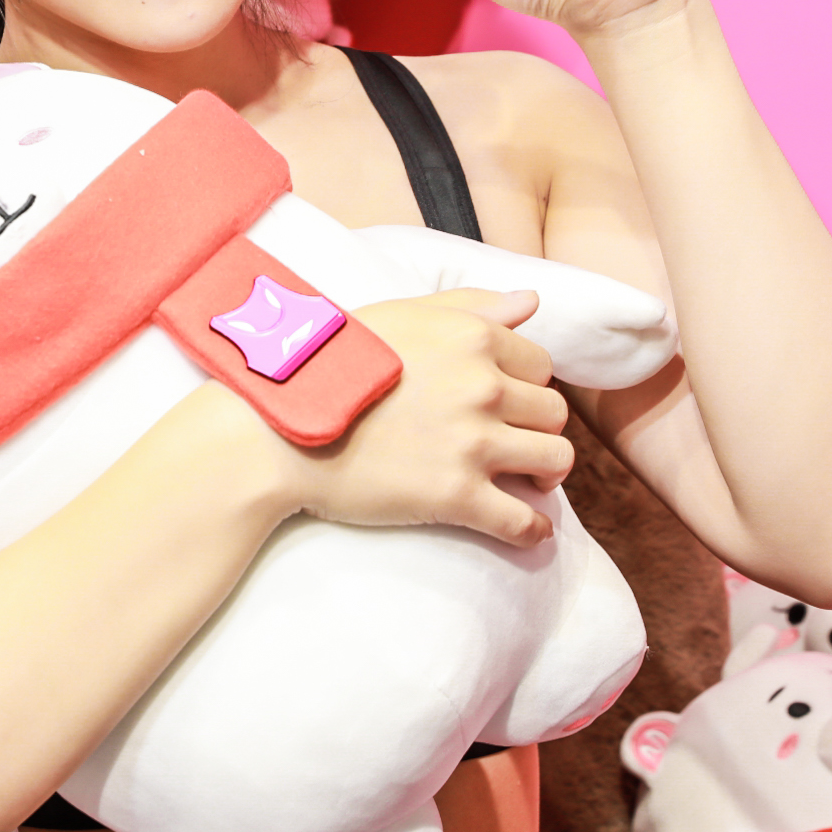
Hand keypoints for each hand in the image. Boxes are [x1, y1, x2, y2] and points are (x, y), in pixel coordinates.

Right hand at [266, 289, 574, 544]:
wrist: (277, 431)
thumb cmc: (329, 366)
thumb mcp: (397, 315)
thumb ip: (468, 305)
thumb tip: (531, 302)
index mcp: (471, 336)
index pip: (540, 364)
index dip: (524, 384)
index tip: (503, 402)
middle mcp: (482, 386)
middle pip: (553, 413)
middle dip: (537, 429)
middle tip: (513, 444)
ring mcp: (472, 443)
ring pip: (555, 461)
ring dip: (544, 474)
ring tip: (524, 481)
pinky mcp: (456, 496)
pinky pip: (524, 521)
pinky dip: (531, 530)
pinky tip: (524, 530)